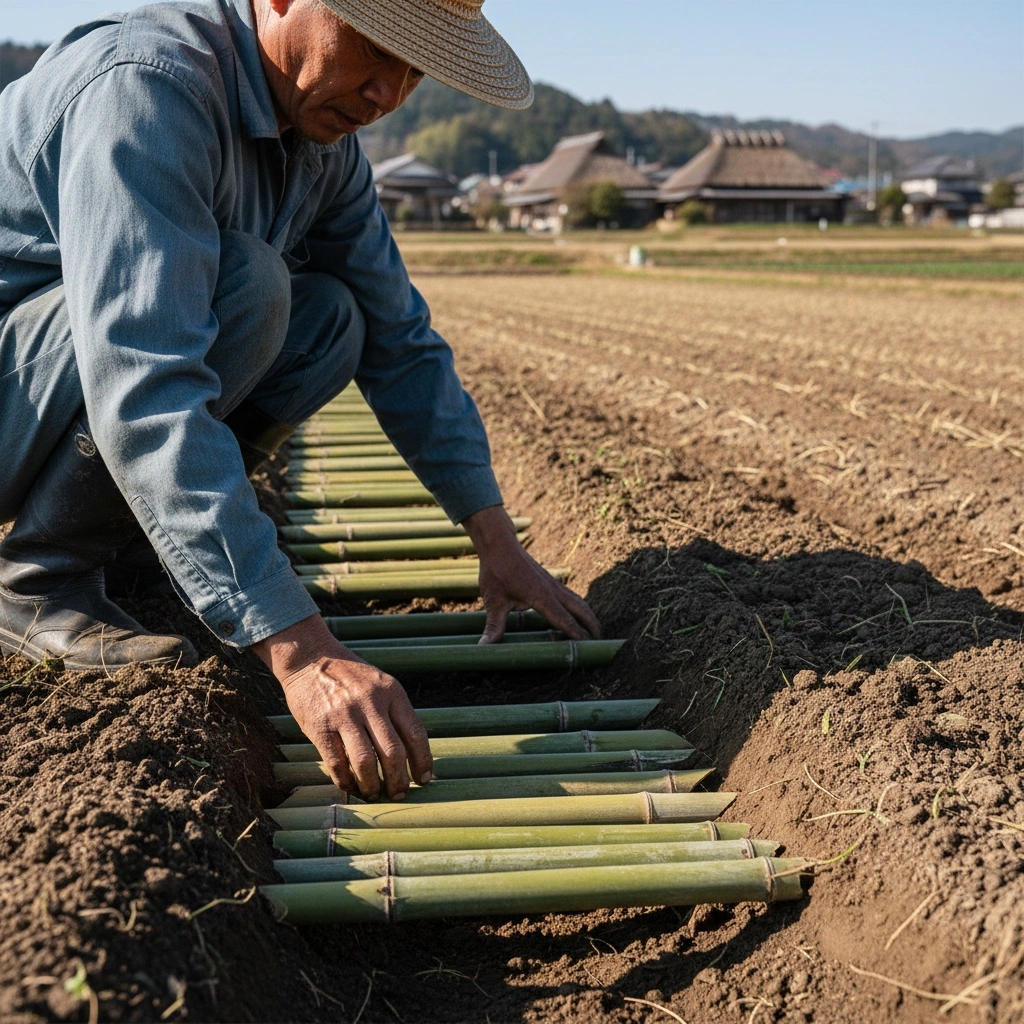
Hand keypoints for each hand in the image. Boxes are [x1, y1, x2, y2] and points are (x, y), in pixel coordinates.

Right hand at [251, 614, 431, 800]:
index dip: (422, 761)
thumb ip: (394, 712)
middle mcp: (370, 702)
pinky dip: (345, 780)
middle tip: (400, 794)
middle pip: (393, 752)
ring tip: (374, 795)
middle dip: (399, 779)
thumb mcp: (380, 684)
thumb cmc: (349, 675)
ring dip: (372, 785)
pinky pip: (337, 762)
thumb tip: (412, 752)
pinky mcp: (320, 726)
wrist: (309, 657)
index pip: (415, 733)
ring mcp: (344, 714)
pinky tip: (350, 787)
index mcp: (391, 692)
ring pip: (365, 761)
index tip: (424, 779)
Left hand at [462, 505, 601, 644]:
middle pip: (580, 609)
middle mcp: (552, 590)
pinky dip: (579, 606)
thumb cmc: (496, 571)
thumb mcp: (493, 600)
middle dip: (592, 625)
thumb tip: (485, 646)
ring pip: (578, 601)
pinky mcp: (550, 580)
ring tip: (594, 630)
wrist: (500, 544)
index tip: (589, 646)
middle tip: (600, 641)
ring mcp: (553, 583)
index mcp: (541, 596)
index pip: (564, 619)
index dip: (577, 634)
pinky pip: (571, 595)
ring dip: (588, 615)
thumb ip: (494, 625)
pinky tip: (577, 613)